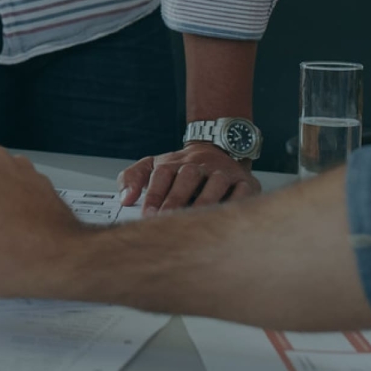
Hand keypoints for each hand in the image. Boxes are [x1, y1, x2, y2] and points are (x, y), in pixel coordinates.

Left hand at [118, 142, 259, 211]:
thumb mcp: (154, 166)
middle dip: (176, 199)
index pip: (162, 175)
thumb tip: (125, 199)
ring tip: (194, 221)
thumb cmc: (182, 168)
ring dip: (204, 202)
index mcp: (174, 163)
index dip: (155, 194)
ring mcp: (223, 173)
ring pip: (215, 184)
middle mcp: (199, 165)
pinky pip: (243, 191)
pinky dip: (235, 203)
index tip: (147, 214)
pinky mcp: (246, 182)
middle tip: (166, 220)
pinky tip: (225, 217)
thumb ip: (133, 178)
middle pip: (187, 177)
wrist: (219, 149)